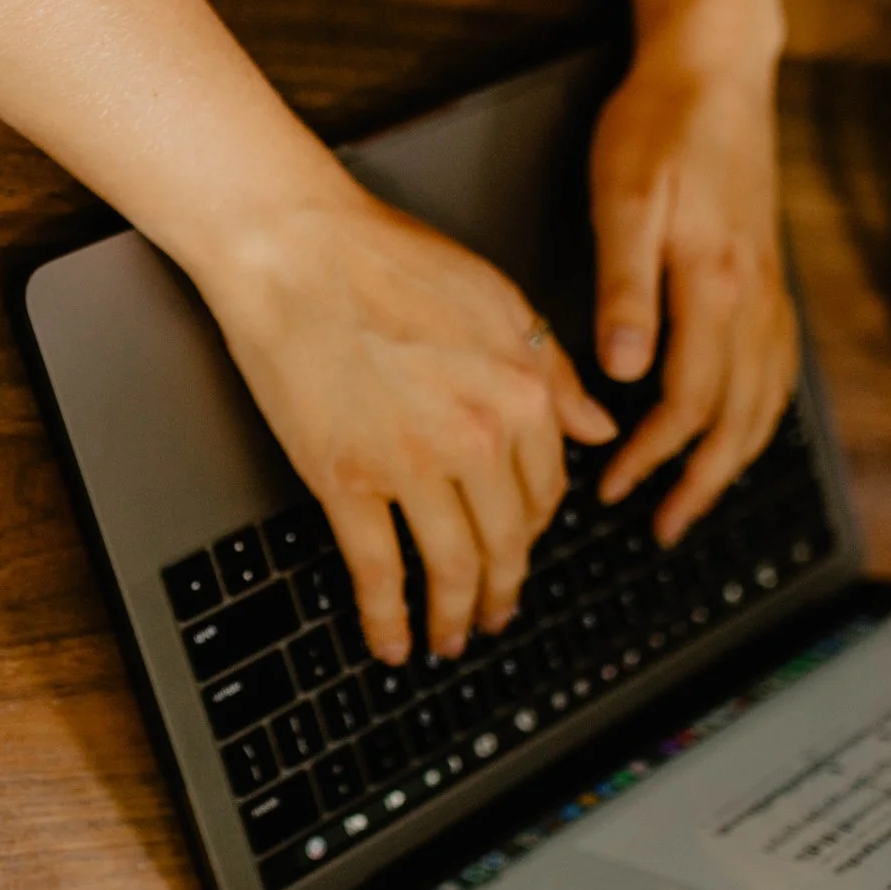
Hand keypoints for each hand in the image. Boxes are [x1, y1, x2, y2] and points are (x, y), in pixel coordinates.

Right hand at [187, 190, 615, 665]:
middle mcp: (479, 435)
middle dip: (504, 591)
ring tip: (449, 640)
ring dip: (455, 617)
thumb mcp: (498, 298)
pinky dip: (387, 618)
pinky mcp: (347, 480)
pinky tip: (391, 641)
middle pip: (507, 542)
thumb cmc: (384, 257)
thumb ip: (553, 369)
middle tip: (494, 616)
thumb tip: (595, 426)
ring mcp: (412, 465)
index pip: (545, 489)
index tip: (520, 551)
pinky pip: (378, 571)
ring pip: (452, 567)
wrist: (295, 248)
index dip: (533, 531)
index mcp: (523, 390)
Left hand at [589, 48, 797, 543]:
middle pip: (738, 419)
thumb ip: (624, 286)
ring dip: (735, 458)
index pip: (688, 403)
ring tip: (698, 497)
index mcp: (713, 287)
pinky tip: (742, 428)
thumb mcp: (621, 198)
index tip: (611, 489)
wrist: (714, 68)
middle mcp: (752, 299)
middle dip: (701, 483)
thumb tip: (625, 370)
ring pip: (767, 400)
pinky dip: (762, 414)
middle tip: (662, 527)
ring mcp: (769, 290)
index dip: (651, 457)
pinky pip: (779, 367)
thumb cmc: (657, 127)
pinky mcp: (769, 276)